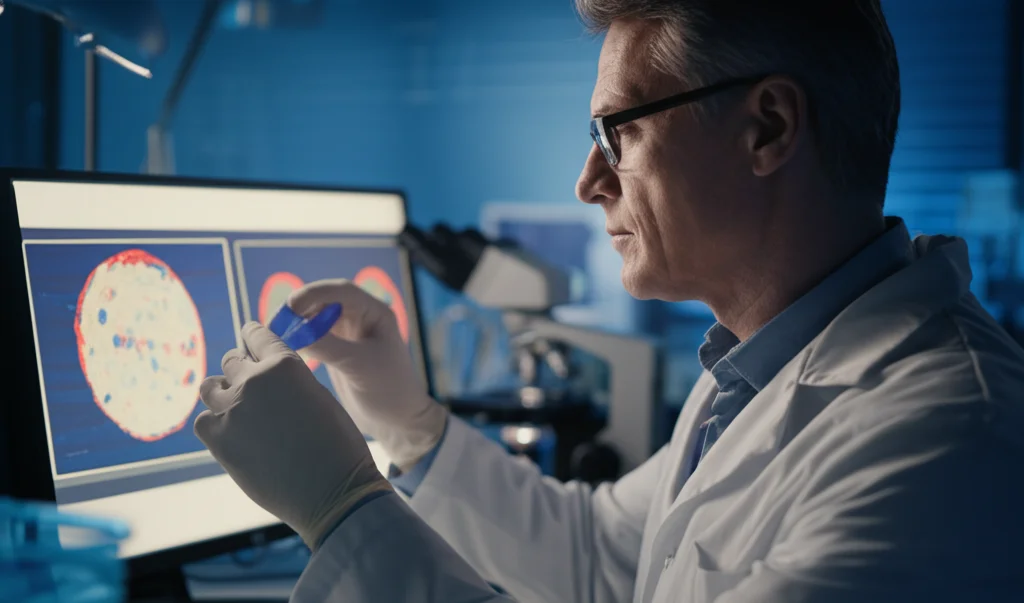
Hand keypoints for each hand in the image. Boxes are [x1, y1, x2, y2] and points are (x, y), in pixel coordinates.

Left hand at [194, 322, 391, 548]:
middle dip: (241, 371)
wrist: (332, 492)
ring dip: (223, 394)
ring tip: (240, 412)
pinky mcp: (218, 439)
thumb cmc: (337, 446)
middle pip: (231, 361)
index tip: (249, 340)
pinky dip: (216, 425)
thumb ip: (290, 380)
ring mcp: (232, 410)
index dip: (253, 338)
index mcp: (285, 364)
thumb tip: (266, 376)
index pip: (257, 336)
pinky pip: (204, 421)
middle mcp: (254, 380)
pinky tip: (236, 437)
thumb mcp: (319, 397)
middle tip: (252, 389)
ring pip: (211, 388)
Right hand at [288, 279, 447, 470]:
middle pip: (325, 300)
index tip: (291, 306)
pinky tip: (284, 345)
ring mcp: (349, 332)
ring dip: (297, 322)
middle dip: (300, 307)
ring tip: (275, 334)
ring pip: (317, 316)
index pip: (342, 291)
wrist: (398, 420)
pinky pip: (314, 334)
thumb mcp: (358, 366)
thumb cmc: (388, 390)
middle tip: (275, 322)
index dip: (315, 293)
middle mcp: (362, 317)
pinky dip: (299, 336)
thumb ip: (328, 346)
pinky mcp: (338, 349)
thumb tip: (293, 331)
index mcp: (376, 313)